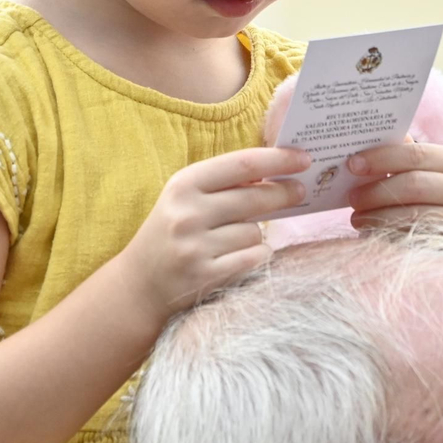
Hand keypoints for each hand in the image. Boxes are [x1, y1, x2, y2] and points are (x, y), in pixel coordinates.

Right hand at [116, 147, 308, 326]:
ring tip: (235, 238)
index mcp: (183, 185)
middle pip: (255, 198)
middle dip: (284, 193)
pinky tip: (241, 255)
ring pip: (255, 233)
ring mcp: (196, 248)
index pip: (242, 164)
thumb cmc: (172, 231)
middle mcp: (187, 214)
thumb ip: (225, 182)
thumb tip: (277, 171)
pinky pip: (253, 258)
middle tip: (300, 191)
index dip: (278, 159)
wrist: (139, 284)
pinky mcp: (206, 277)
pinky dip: (256, 255)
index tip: (303, 158)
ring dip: (256, 234)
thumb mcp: (186, 197)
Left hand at [345, 141, 442, 237]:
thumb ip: (406, 160)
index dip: (382, 158)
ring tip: (357, 218)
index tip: (352, 165)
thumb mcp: (430, 179)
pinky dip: (392, 236)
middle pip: (414, 185)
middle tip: (351, 197)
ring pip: (414, 215)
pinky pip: (419, 239)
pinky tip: (375, 235)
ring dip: (378, 217)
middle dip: (376, 191)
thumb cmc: (439, 206)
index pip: (417, 154)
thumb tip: (367, 141)